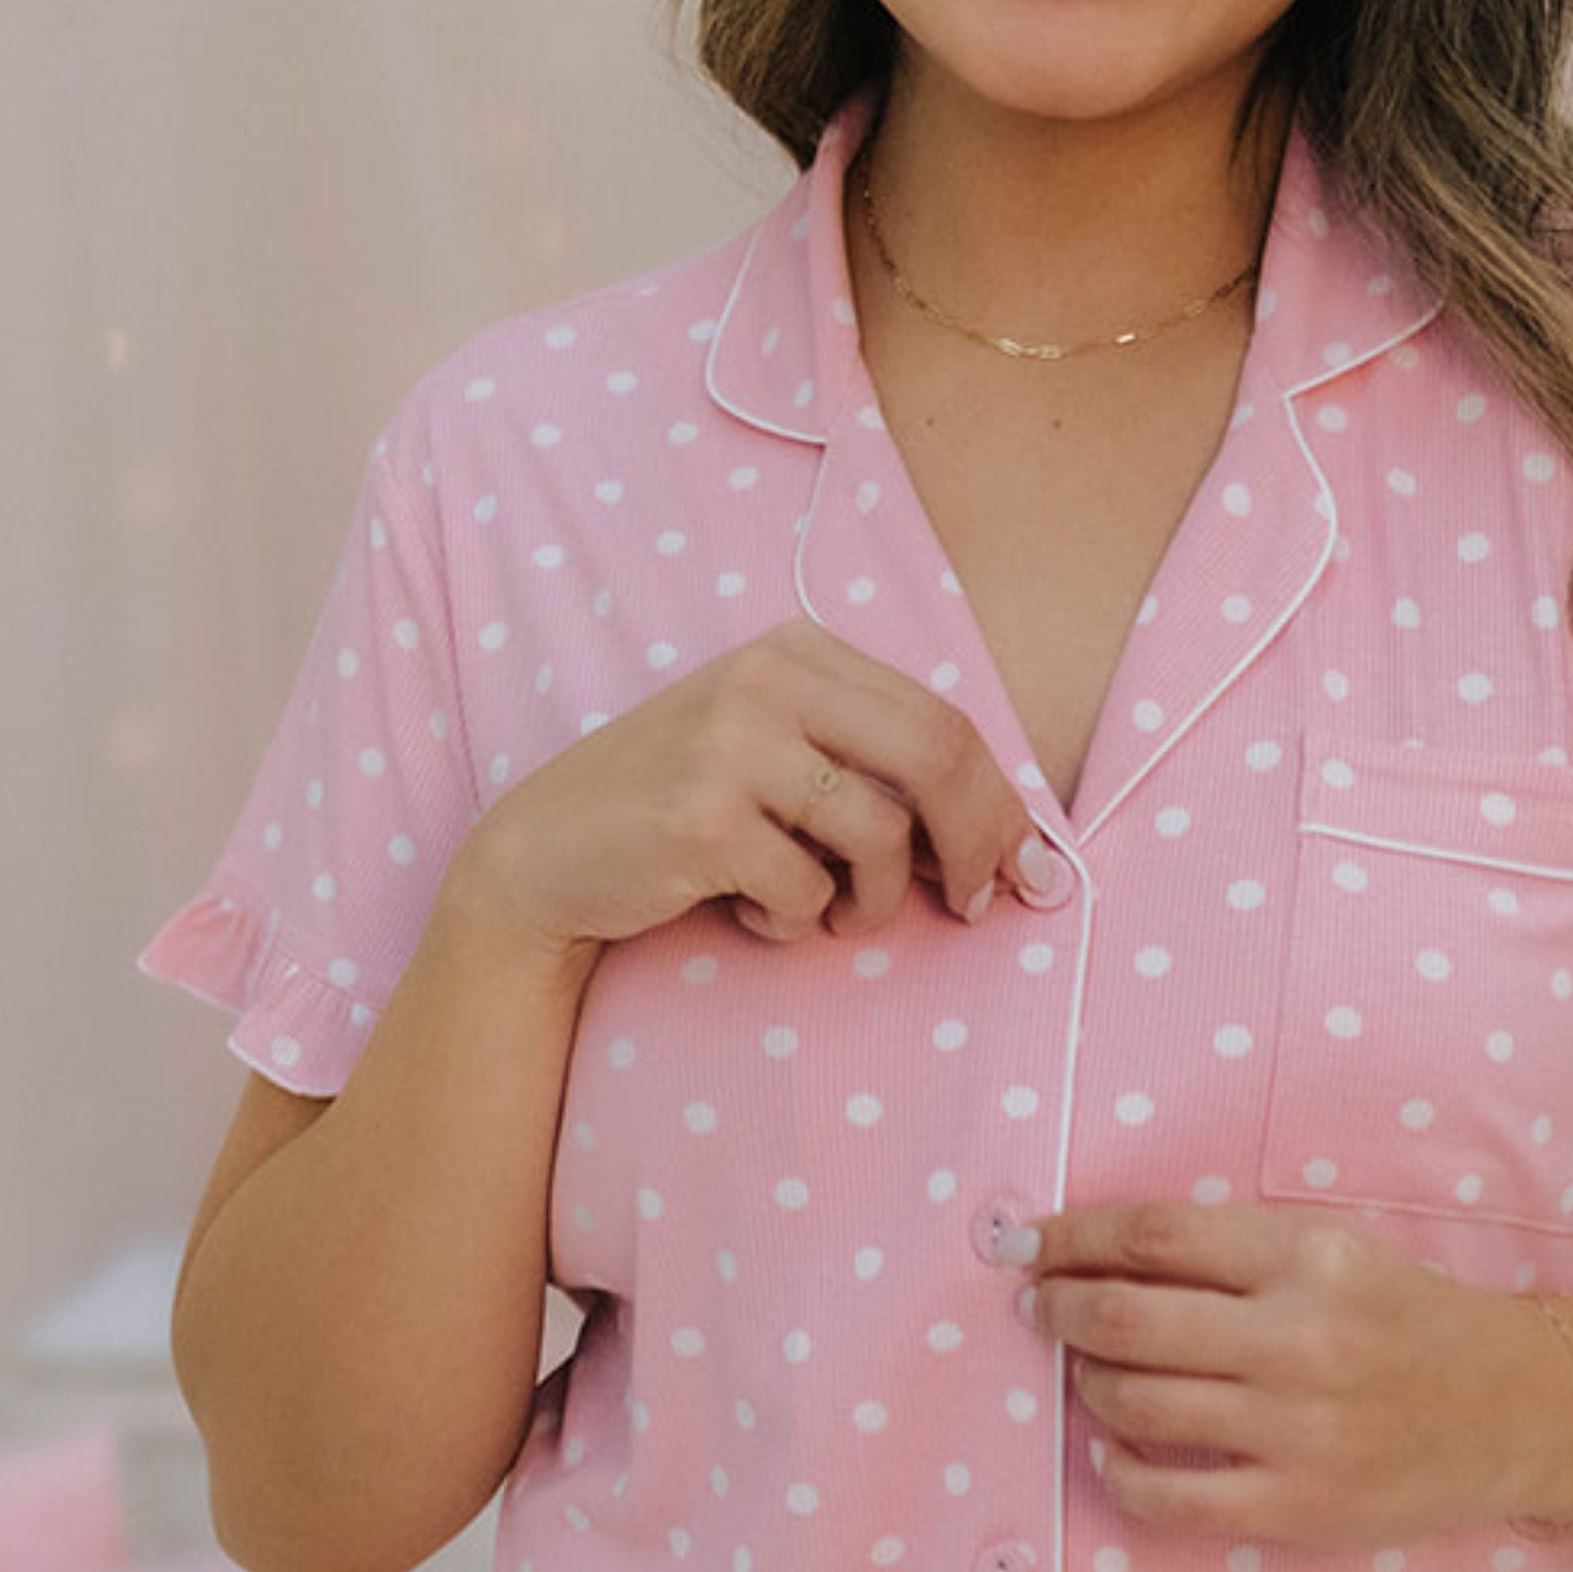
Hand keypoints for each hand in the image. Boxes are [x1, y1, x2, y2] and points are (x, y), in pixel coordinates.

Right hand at [461, 616, 1055, 959]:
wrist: (544, 855)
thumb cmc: (681, 813)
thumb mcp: (776, 755)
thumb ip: (875, 769)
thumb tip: (1011, 841)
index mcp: (797, 648)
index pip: (943, 717)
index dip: (1001, 800)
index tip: (1028, 867)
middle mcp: (766, 678)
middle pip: (935, 757)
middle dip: (979, 843)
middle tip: (980, 905)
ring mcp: (730, 743)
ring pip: (882, 835)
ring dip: (875, 902)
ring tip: (832, 913)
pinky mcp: (702, 817)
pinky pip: (809, 892)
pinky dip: (795, 923)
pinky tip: (750, 913)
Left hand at [1019, 1197, 1572, 1549]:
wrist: (1517, 1409)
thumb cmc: (1409, 1321)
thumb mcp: (1336, 1252)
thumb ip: (1231, 1251)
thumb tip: (1098, 1256)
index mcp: (1310, 1257)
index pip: (1154, 1236)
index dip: (1072, 1237)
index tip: (1028, 1244)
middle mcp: (1303, 1339)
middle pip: (1129, 1318)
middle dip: (1059, 1310)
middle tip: (1038, 1309)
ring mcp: (1301, 1429)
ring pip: (1137, 1402)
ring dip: (1087, 1384)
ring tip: (1087, 1374)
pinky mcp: (1300, 1506)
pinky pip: (1168, 1496)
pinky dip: (1117, 1470)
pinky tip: (1109, 1449)